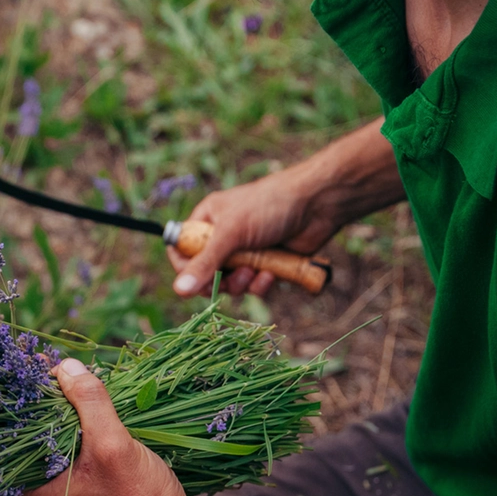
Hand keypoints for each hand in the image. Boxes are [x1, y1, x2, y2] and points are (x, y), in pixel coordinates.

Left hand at [10, 358, 195, 495]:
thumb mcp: (113, 446)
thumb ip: (89, 403)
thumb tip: (66, 365)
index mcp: (26, 494)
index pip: (6, 437)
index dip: (17, 400)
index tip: (31, 367)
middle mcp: (32, 493)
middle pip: (25, 435)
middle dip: (39, 401)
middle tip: (51, 366)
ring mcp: (52, 489)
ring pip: (46, 437)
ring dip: (59, 409)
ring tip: (68, 377)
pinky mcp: (73, 483)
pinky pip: (64, 445)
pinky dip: (73, 422)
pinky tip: (83, 401)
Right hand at [167, 167, 341, 297]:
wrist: (318, 204)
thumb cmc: (269, 206)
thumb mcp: (231, 233)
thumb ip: (205, 263)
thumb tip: (178, 291)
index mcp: (208, 220)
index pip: (182, 249)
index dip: (185, 268)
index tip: (195, 280)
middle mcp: (224, 236)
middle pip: (206, 272)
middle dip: (220, 280)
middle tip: (232, 277)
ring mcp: (246, 251)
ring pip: (231, 282)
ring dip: (243, 283)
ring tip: (257, 271)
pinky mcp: (267, 264)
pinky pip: (254, 285)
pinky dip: (262, 284)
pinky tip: (273, 273)